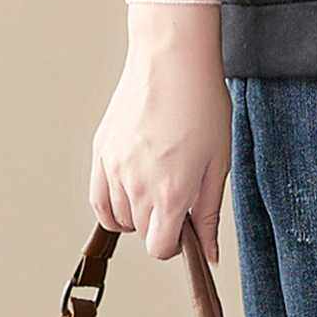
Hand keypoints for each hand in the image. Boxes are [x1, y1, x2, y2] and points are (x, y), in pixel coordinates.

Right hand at [89, 17, 228, 263]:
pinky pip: (98, 198)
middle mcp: (136, 186)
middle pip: (141, 233)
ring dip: (137, 214)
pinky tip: (129, 193)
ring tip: (157, 186)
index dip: (175, 245)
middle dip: (160, 226)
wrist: (172, 62)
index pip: (160, 248)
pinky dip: (112, 205)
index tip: (185, 228)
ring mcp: (113, 169)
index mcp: (170, 193)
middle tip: (178, 197)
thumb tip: (209, 255)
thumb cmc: (202, 105)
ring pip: (118, 217)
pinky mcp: (101, 153)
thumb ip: (208, 214)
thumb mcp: (217, 164)